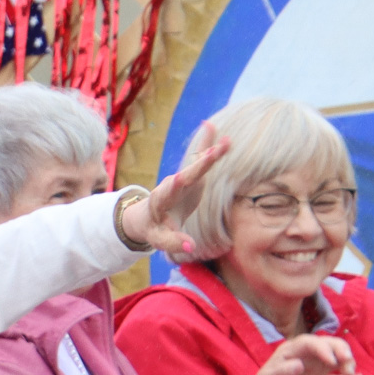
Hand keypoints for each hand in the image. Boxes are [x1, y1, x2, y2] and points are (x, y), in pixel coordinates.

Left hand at [120, 122, 229, 260]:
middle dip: (199, 165)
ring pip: (195, 164)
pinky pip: (200, 159)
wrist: (147, 215)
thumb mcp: (159, 239)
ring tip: (226, 141)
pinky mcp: (191, 176)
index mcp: (161, 200)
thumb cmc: (153, 229)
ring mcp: (182, 179)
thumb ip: (173, 242)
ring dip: (209, 152)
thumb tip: (190, 247)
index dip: (173, 187)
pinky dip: (207, 145)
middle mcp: (171, 185)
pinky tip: (214, 127)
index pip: (168, 193)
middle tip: (212, 154)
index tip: (179, 179)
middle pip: (186, 174)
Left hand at [246, 334, 360, 374]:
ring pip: (338, 360)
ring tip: (350, 374)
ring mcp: (317, 370)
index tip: (331, 361)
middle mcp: (307, 356)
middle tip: (346, 361)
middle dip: (340, 349)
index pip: (310, 343)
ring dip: (347, 363)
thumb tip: (299, 365)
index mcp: (292, 350)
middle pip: (329, 345)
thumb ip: (282, 373)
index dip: (322, 349)